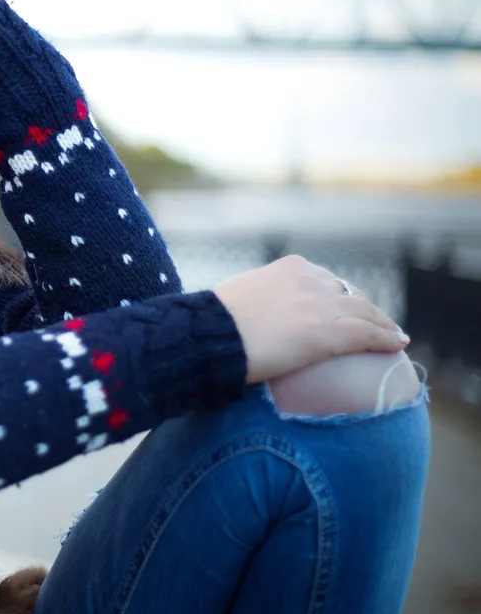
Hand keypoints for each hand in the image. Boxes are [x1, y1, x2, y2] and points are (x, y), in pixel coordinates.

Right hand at [212, 255, 409, 383]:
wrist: (215, 334)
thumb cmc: (215, 321)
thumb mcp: (239, 294)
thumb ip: (257, 296)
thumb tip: (254, 311)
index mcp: (291, 268)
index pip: (327, 280)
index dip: (340, 295)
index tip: (346, 307)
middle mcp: (313, 280)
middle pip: (351, 294)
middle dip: (365, 308)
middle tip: (375, 323)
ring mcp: (325, 305)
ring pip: (366, 313)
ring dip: (383, 324)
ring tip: (393, 335)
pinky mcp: (332, 332)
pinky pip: (369, 334)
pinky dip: (387, 339)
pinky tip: (398, 345)